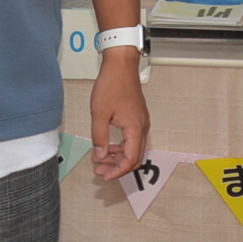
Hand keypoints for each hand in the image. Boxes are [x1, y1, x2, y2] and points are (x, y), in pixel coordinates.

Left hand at [90, 54, 149, 180]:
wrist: (121, 65)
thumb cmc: (111, 85)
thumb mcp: (99, 114)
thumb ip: (100, 138)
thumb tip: (100, 155)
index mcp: (135, 129)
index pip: (130, 159)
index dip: (118, 171)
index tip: (104, 176)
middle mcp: (142, 128)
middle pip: (134, 157)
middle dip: (117, 167)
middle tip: (100, 171)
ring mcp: (141, 122)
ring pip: (133, 149)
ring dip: (118, 157)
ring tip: (100, 160)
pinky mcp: (137, 118)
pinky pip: (132, 139)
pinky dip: (121, 147)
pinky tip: (108, 147)